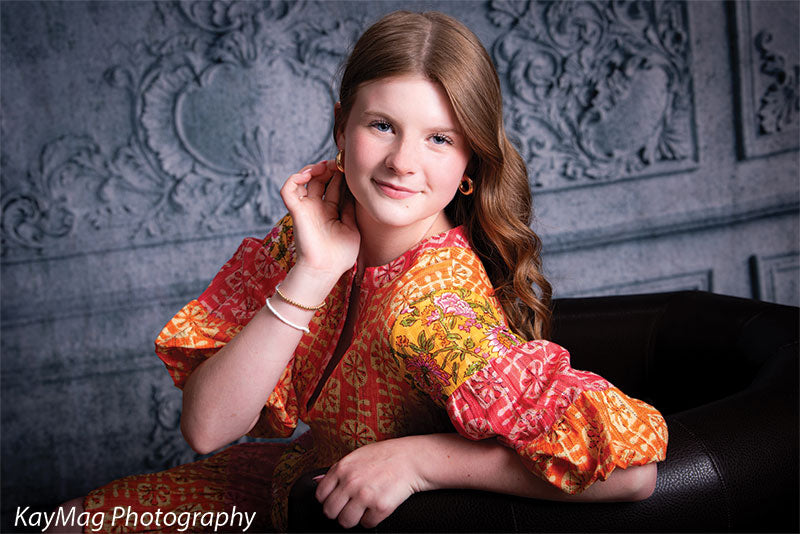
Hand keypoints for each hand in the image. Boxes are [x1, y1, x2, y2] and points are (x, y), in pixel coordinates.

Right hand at [280, 160, 359, 277]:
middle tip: (340, 162)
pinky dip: (295, 178)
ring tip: (326, 166)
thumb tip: (354, 191)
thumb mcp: (352, 228)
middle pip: (321, 180)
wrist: (325, 270)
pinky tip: (309, 174)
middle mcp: (317, 208)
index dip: (341, 175)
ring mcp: (306, 208)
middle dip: (330, 168)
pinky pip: (288, 189)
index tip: (352, 166)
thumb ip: (350, 209)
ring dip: (314, 169)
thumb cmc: (340, 256)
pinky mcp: (296, 211)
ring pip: (304, 180)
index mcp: (331, 212)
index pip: (335, 187)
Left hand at [314, 438, 426, 528]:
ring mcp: (365, 495)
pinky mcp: (380, 507)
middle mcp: (350, 482)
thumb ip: (336, 470)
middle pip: (330, 512)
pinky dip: (372, 519)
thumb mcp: (357, 455)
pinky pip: (367, 524)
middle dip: (339, 512)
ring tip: (363, 510)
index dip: (328, 500)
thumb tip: (316, 481)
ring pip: (346, 522)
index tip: (336, 500)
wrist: (412, 459)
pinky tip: (376, 508)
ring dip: (354, 518)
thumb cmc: (386, 456)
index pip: (320, 495)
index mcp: (342, 468)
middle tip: (349, 507)